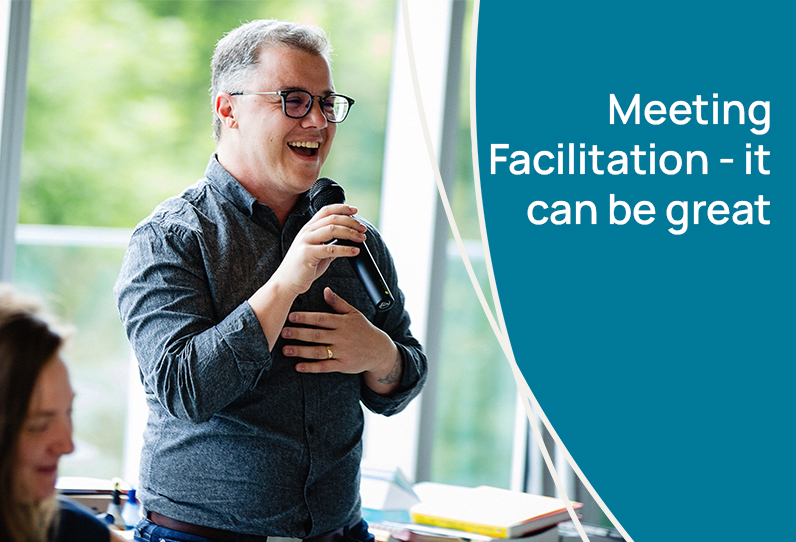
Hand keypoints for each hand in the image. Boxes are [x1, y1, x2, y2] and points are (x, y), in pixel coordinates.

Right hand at [272, 204, 365, 296]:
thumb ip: (330, 243)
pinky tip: (355, 251)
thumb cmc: (303, 267)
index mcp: (308, 228)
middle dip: (351, 222)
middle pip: (332, 218)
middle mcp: (306, 232)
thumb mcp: (318, 251)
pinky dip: (346, 249)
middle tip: (363, 229)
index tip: (355, 211)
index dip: (341, 208)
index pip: (326, 211)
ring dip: (350, 233)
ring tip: (361, 238)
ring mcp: (306, 242)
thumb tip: (348, 240)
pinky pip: (331, 249)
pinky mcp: (307, 254)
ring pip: (332, 230)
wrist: (286, 282)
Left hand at [281, 287, 402, 394]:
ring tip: (285, 350)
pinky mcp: (343, 365)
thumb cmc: (364, 329)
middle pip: (317, 335)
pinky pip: (325, 367)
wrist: (379, 351)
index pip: (321, 319)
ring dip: (301, 351)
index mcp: (343, 323)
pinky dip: (311, 367)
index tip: (291, 317)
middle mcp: (342, 337)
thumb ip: (338, 303)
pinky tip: (298, 366)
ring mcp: (342, 352)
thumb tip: (325, 290)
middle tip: (283, 332)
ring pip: (318, 352)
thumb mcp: (353, 313)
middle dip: (299, 334)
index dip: (305, 318)